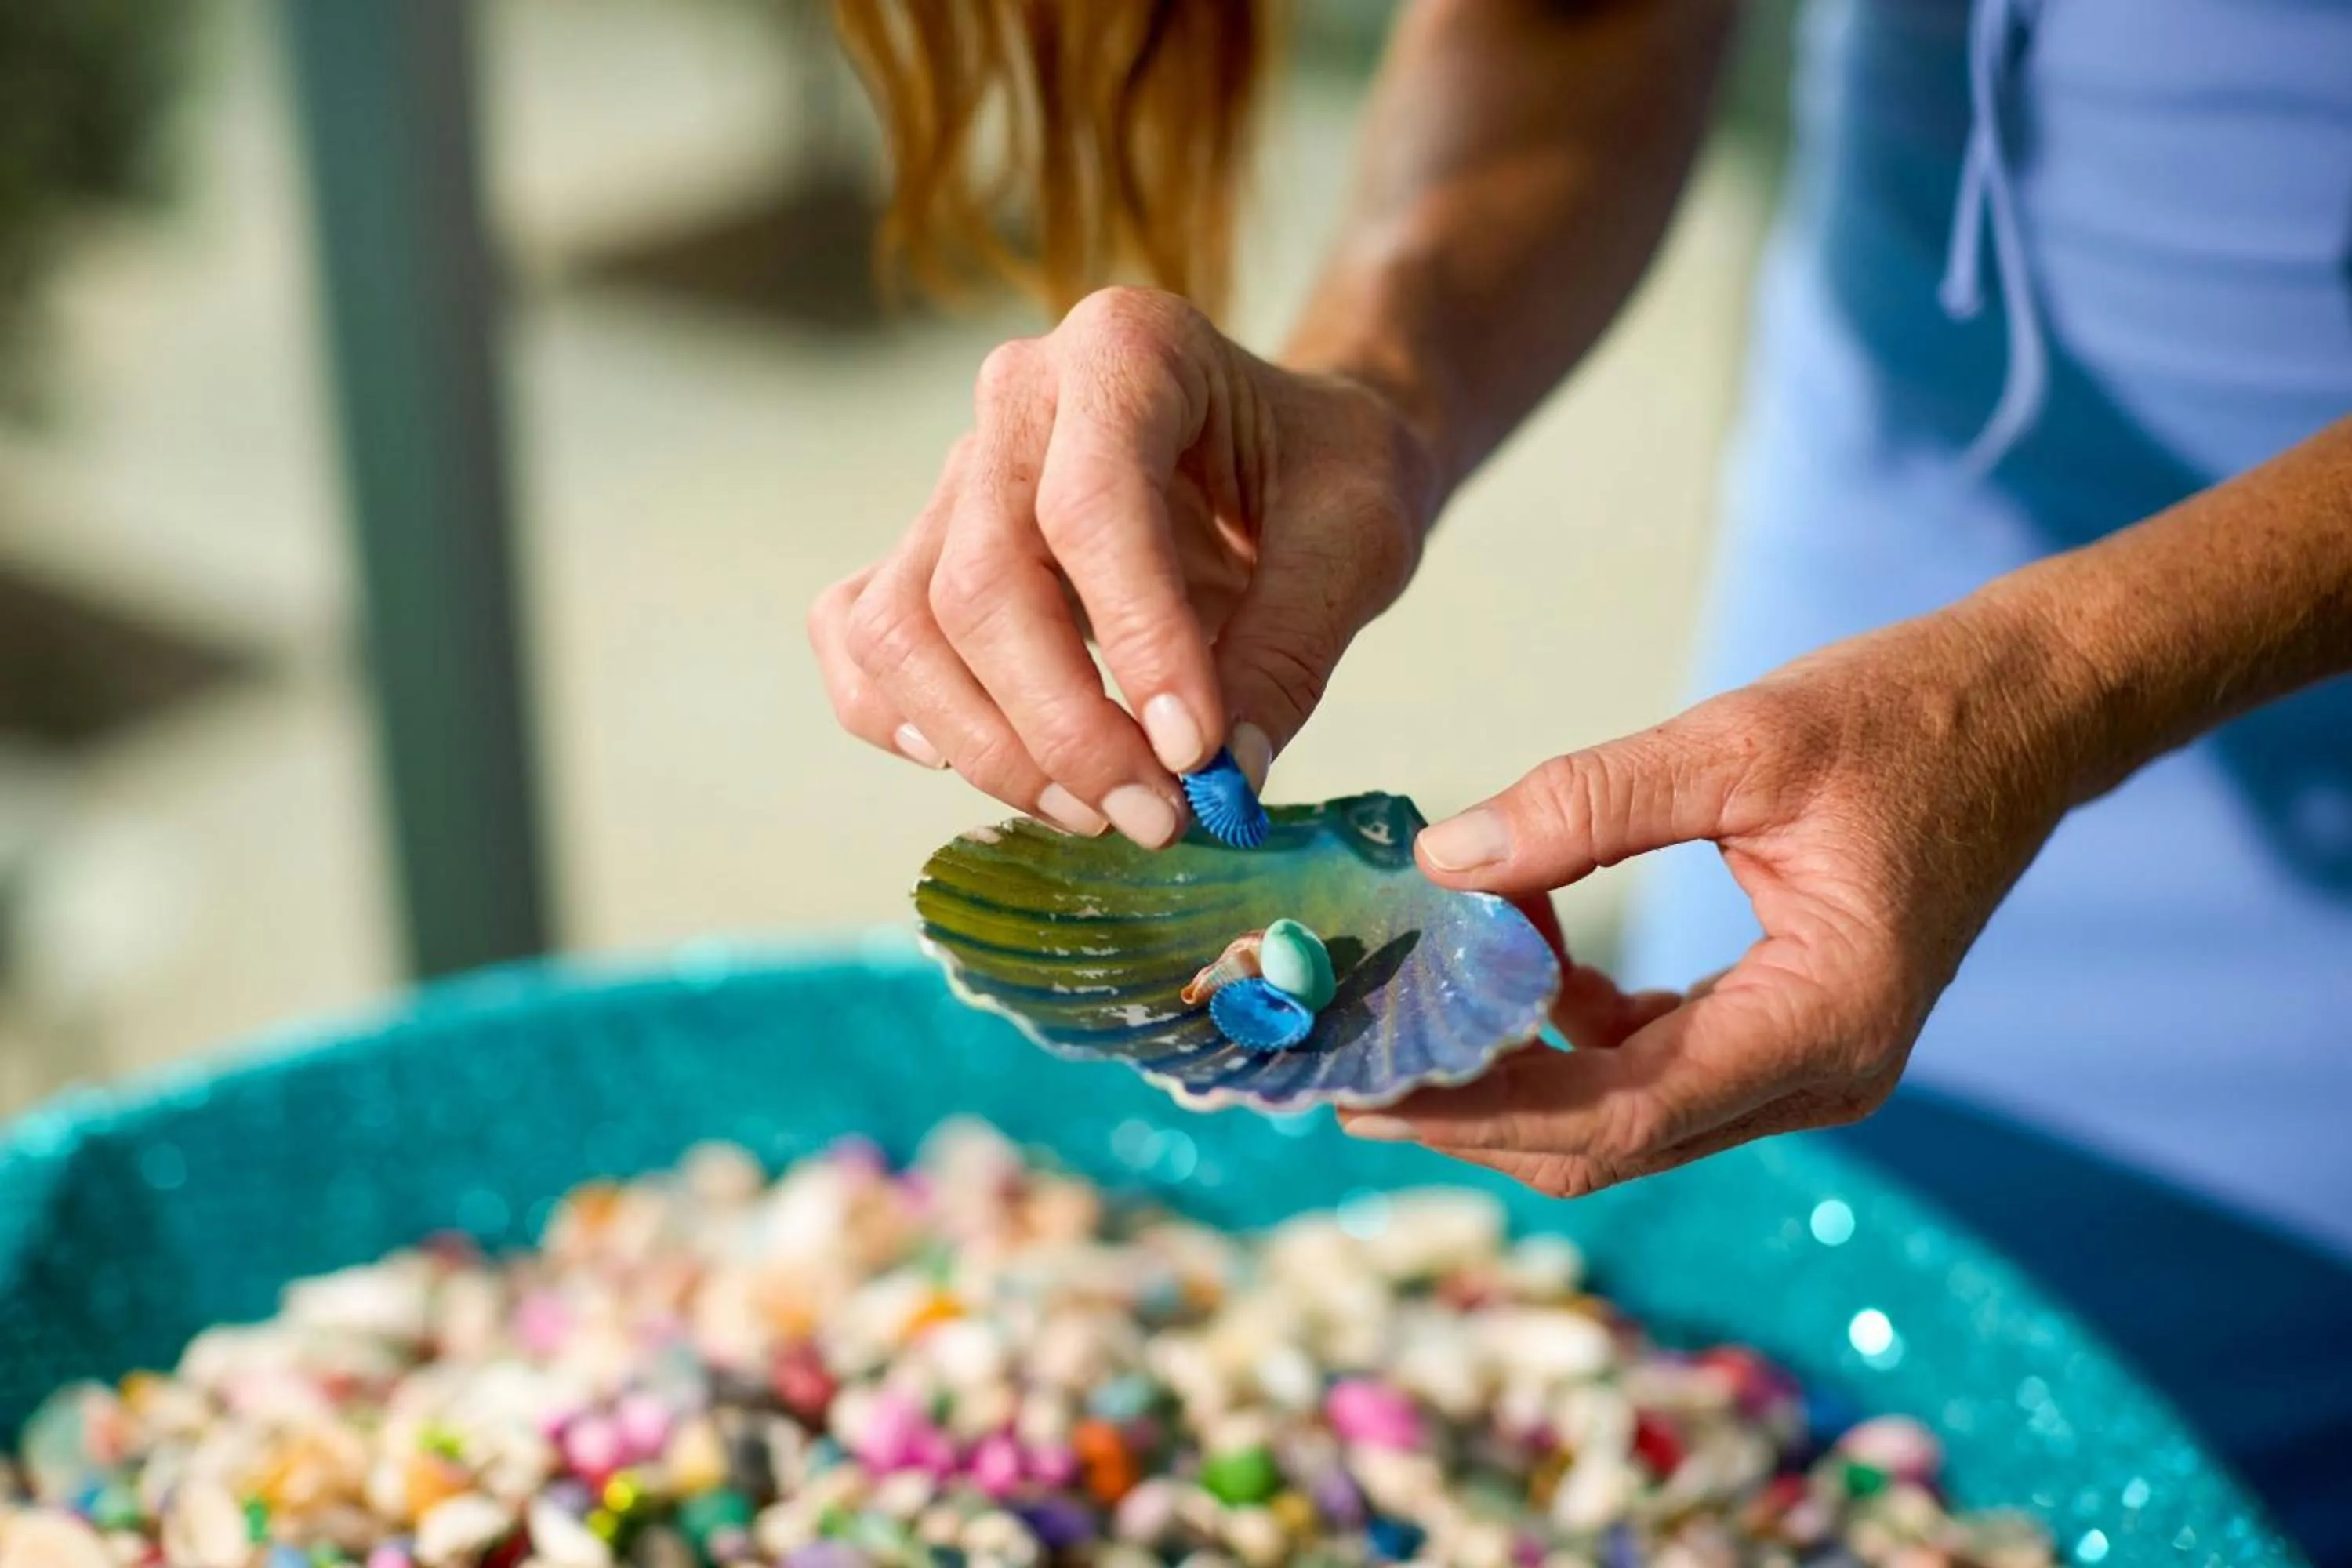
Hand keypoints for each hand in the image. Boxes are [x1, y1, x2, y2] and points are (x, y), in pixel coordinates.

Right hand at [808, 287, 1437, 845]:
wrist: (1287, 446)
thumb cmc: (1323, 471)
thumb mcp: (1360, 538)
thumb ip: (1294, 648)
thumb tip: (1224, 776)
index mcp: (1129, 349)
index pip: (1092, 507)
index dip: (1137, 644)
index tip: (1198, 754)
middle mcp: (1018, 398)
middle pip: (980, 583)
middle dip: (1064, 727)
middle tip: (1158, 816)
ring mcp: (954, 475)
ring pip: (903, 626)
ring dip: (988, 747)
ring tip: (1101, 810)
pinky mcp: (924, 547)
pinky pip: (858, 638)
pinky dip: (900, 718)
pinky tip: (995, 764)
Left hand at [1340, 601, 2089, 1195]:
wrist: (2028, 709)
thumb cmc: (1905, 715)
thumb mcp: (1741, 742)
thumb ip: (1589, 803)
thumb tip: (1444, 857)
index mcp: (1822, 1023)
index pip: (1619, 1114)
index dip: (1482, 1114)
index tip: (1367, 1094)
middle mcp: (1821, 1074)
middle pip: (1611, 1142)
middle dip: (1475, 1114)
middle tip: (1348, 1076)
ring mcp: (1811, 1065)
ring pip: (1626, 1115)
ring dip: (1517, 1067)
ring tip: (1416, 1000)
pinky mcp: (1790, 1032)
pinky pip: (1657, 1064)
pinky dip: (1574, 1026)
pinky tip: (1522, 946)